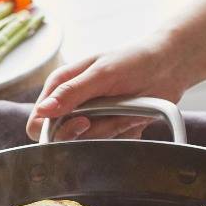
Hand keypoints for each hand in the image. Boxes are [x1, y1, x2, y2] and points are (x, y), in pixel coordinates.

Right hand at [26, 37, 187, 140]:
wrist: (167, 67)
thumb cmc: (133, 61)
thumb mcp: (101, 73)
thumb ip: (71, 93)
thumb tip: (43, 111)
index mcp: (60, 86)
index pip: (38, 121)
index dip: (55, 129)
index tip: (84, 121)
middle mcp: (71, 104)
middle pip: (62, 138)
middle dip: (91, 130)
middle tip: (111, 115)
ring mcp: (89, 118)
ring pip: (87, 143)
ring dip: (111, 129)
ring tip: (126, 109)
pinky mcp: (107, 128)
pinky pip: (106, 145)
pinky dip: (122, 133)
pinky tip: (132, 117)